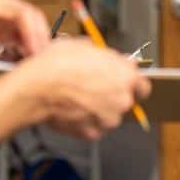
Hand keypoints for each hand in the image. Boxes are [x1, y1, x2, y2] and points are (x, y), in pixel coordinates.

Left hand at [0, 0, 49, 63]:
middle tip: (32, 58)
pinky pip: (29, 35)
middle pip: (22, 12)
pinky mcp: (10, 28)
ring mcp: (4, 12)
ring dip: (39, 43)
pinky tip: (32, 64)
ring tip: (39, 63)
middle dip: (31, 35)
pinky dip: (34, 49)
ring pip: (32, 22)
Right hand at [12, 39, 151, 140]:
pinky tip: (71, 111)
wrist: (36, 86)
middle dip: (111, 97)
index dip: (132, 85)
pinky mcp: (94, 132)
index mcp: (126, 76)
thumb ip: (105, 56)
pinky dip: (84, 122)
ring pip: (109, 116)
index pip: (143, 86)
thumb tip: (109, 59)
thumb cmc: (57, 64)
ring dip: (98, 110)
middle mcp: (123, 99)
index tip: (125, 85)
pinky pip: (93, 128)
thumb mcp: (84, 46)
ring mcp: (109, 119)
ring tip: (76, 99)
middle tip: (91, 90)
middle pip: (124, 101)